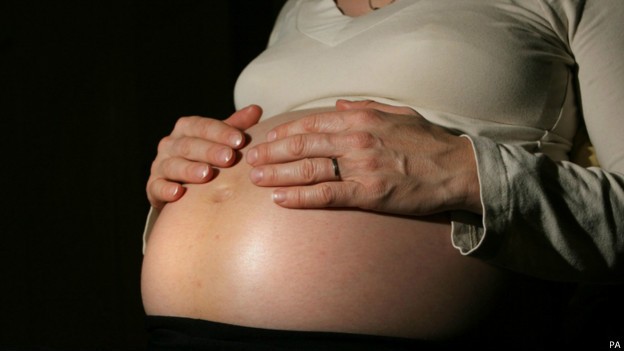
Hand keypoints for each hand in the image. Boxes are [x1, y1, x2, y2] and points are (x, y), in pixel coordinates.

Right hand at [147, 105, 262, 208]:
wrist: (185, 188)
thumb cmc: (207, 159)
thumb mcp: (221, 141)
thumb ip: (236, 126)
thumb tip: (256, 109)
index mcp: (186, 129)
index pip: (202, 126)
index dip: (221, 132)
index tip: (240, 140)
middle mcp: (170, 144)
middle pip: (189, 145)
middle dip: (210, 151)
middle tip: (229, 157)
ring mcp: (160, 165)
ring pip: (172, 164)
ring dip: (189, 169)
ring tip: (207, 174)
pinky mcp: (153, 187)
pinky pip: (156, 187)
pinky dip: (166, 189)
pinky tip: (179, 193)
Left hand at [246, 100, 480, 215]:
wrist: (456, 169)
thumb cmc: (428, 142)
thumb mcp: (398, 113)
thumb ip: (366, 107)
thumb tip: (340, 106)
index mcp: (361, 118)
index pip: (312, 124)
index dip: (286, 132)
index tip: (269, 139)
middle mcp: (356, 139)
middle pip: (302, 145)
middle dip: (272, 153)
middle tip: (251, 161)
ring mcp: (361, 167)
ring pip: (308, 169)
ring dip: (277, 174)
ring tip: (256, 179)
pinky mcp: (368, 193)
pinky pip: (326, 195)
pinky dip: (300, 197)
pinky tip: (280, 200)